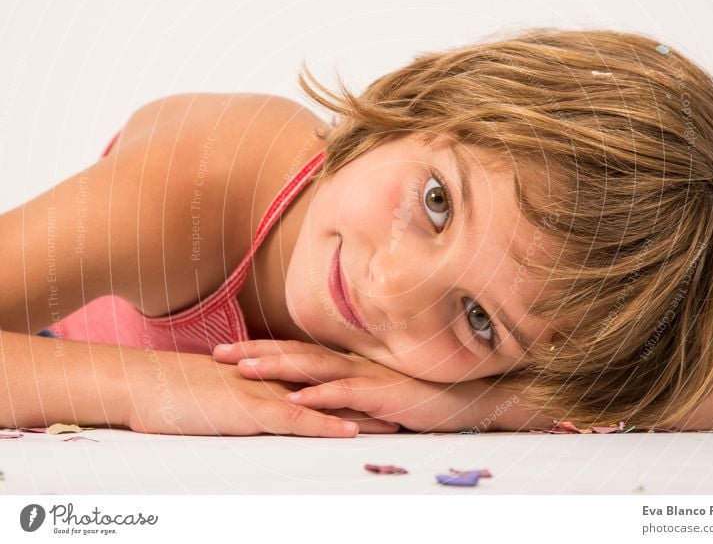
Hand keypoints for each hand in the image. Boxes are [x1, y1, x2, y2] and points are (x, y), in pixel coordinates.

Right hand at [123, 349, 398, 436]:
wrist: (142, 382)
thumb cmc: (174, 391)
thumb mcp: (217, 391)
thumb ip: (244, 393)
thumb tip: (259, 405)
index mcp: (268, 375)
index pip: (319, 379)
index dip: (352, 386)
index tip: (382, 393)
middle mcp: (273, 380)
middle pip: (332, 388)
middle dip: (369, 397)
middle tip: (404, 405)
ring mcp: (264, 393)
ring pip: (323, 402)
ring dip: (360, 413)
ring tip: (396, 421)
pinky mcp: (250, 411)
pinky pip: (296, 419)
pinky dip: (325, 425)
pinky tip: (351, 432)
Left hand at [212, 340, 491, 432]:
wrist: (458, 400)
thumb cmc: (412, 396)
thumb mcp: (369, 391)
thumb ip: (341, 389)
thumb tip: (307, 395)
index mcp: (343, 361)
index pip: (295, 350)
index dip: (260, 347)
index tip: (226, 348)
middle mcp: (349, 362)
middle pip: (295, 352)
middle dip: (256, 351)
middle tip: (219, 352)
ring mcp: (365, 375)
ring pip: (314, 367)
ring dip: (279, 367)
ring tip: (246, 368)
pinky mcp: (381, 393)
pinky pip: (346, 393)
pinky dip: (320, 396)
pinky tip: (297, 399)